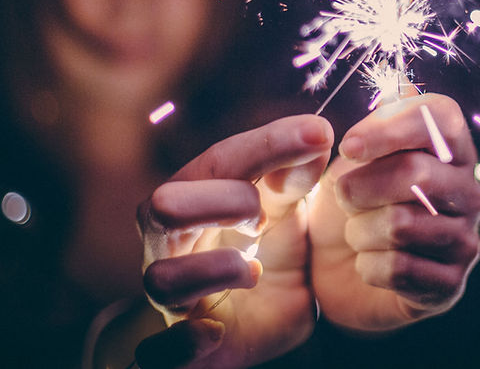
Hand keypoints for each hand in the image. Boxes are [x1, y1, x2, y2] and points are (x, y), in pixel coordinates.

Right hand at [134, 115, 332, 368]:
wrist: (258, 327)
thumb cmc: (266, 255)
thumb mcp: (288, 213)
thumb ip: (296, 177)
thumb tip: (316, 134)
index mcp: (198, 199)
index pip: (222, 160)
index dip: (268, 144)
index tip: (319, 133)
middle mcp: (173, 244)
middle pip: (164, 205)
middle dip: (219, 201)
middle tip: (263, 215)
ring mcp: (173, 298)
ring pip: (162, 278)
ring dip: (211, 270)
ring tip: (253, 271)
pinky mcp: (177, 351)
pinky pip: (159, 351)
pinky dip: (183, 342)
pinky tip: (214, 332)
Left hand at [307, 93, 479, 331]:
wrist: (334, 274)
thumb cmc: (345, 205)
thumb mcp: (343, 159)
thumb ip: (373, 120)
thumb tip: (402, 84)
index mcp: (451, 150)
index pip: (442, 116)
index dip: (391, 126)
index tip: (349, 147)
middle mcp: (469, 190)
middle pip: (415, 172)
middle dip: (359, 186)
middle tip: (343, 197)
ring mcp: (465, 239)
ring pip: (402, 224)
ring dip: (358, 230)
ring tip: (356, 233)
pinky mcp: (450, 285)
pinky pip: (400, 268)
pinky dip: (368, 266)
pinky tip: (368, 264)